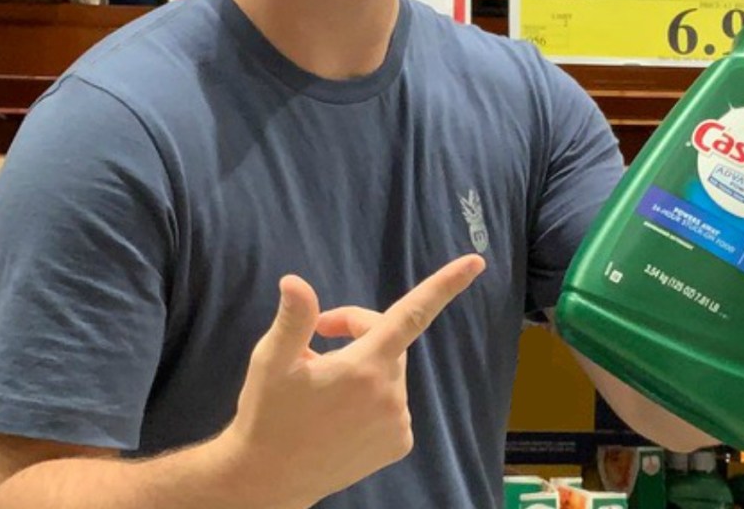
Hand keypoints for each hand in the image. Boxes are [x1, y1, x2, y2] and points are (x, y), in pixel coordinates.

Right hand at [214, 254, 485, 508]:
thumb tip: (295, 282)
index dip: (446, 285)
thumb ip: (294, 320)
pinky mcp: (399, 443)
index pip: (412, 313)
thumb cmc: (267, 415)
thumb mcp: (271, 362)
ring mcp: (398, 422)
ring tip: (323, 386)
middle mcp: (390, 393)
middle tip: (319, 335)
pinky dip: (372, 397)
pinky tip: (340, 412)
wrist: (270, 480)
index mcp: (364, 366)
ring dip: (362, 367)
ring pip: (388, 372)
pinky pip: (392, 402)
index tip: (476, 263)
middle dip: (358, 330)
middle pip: (388, 340)